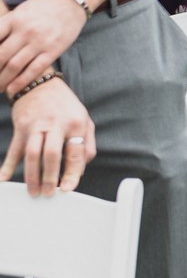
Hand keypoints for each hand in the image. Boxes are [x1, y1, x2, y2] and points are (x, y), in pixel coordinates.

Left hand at [0, 0, 88, 93]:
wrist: (72, 0)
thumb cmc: (43, 5)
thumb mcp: (21, 11)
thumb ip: (7, 27)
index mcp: (14, 18)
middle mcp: (25, 30)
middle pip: (0, 56)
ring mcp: (40, 41)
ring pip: (14, 66)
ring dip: (3, 80)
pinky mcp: (53, 50)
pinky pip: (34, 69)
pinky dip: (21, 82)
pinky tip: (12, 90)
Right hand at [1, 77, 96, 196]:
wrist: (40, 83)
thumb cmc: (65, 106)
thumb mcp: (84, 119)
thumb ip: (87, 144)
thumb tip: (81, 169)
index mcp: (76, 123)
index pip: (76, 152)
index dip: (72, 173)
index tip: (68, 189)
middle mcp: (56, 124)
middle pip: (51, 155)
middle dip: (50, 177)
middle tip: (48, 194)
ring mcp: (37, 125)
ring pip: (32, 154)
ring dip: (32, 176)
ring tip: (33, 191)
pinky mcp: (21, 127)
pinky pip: (14, 149)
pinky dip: (8, 165)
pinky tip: (4, 179)